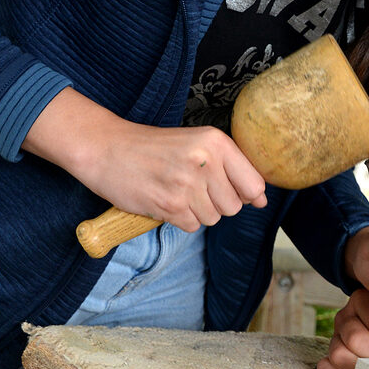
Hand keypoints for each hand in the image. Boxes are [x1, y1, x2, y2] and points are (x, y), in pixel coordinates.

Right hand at [23, 88, 266, 231]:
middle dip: (216, 204)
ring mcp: (187, 184)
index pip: (255, 184)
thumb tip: (261, 200)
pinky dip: (180, 219)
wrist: (107, 149)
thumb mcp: (197, 144)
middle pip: (234, 206)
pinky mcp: (170, 205)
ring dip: (197, 212)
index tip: (233, 193)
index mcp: (217, 142)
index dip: (247, 195)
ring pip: (213, 218)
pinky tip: (165, 200)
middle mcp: (206, 161)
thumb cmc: (154, 148)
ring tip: (176, 191)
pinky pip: (192, 226)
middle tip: (191, 188)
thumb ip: (231, 168)